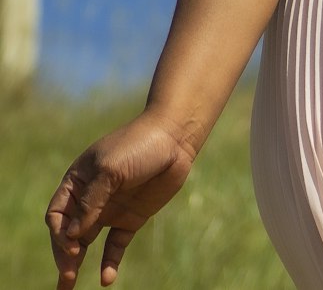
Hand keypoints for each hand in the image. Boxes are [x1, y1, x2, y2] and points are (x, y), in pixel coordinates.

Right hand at [44, 110, 195, 288]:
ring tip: (68, 286)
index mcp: (78, 181)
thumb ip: (90, 202)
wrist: (175, 138)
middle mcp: (90, 198)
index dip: (59, 234)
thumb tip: (70, 237)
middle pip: (68, 233)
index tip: (72, 246)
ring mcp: (110, 209)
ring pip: (87, 243)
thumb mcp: (110, 169)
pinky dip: (109, 262)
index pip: (57, 214)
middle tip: (67, 278)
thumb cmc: (138, 145)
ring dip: (77, 263)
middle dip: (64, 256)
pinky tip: (107, 278)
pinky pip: (114, 246)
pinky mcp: (130, 218)